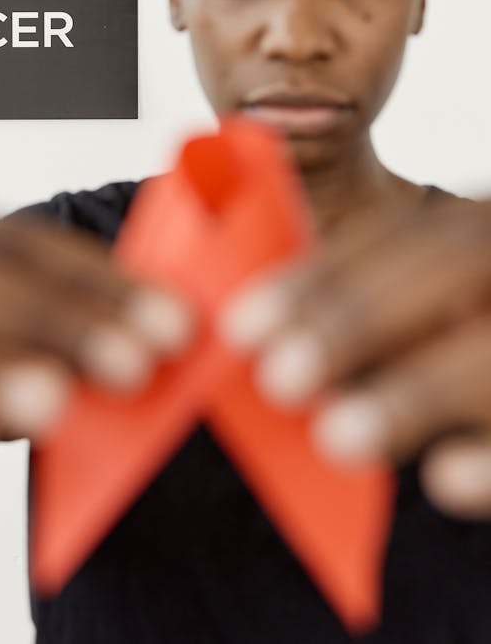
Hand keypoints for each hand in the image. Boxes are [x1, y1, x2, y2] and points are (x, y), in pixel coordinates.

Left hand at [217, 195, 490, 517]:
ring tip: (334, 438)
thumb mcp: (435, 306)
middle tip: (278, 380)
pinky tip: (443, 481)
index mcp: (486, 225)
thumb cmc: (469, 340)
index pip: (400, 234)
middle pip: (451, 264)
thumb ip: (379, 316)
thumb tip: (273, 352)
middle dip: (355, 320)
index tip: (241, 327)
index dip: (319, 277)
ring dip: (416, 394)